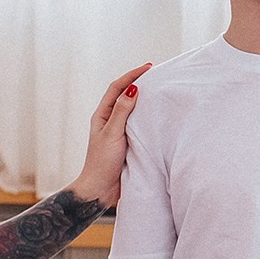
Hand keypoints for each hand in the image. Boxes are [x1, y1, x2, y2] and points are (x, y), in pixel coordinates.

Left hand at [67, 62, 150, 206]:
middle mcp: (110, 121)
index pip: (117, 88)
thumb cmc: (102, 163)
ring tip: (160, 90)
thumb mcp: (112, 134)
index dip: (132, 75)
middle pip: (124, 95)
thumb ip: (122, 112)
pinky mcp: (128, 143)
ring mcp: (119, 132)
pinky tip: (159, 115)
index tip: (148, 67)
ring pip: (132, 109)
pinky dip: (148, 116)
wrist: (100, 191)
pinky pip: (139, 124)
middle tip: (157, 74)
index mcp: (102, 116)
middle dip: (139, 82)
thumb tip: (133, 89)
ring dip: (144, 99)